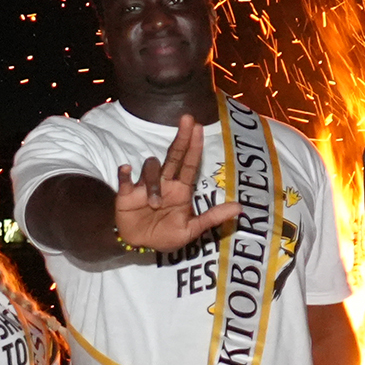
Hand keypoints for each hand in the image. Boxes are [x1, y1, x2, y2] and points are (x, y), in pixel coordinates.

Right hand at [112, 115, 240, 251]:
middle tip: (188, 119)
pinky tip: (126, 170)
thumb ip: (213, 218)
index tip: (198, 128)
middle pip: (173, 155)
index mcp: (180, 190)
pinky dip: (125, 174)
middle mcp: (164, 182)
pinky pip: (125, 179)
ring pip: (151, 168)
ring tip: (153, 204)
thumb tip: (240, 208)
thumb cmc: (166, 235)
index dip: (193, 147)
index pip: (189, 164)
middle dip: (181, 138)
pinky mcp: (127, 194)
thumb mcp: (191, 230)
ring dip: (152, 183)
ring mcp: (144, 186)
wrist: (140, 245)